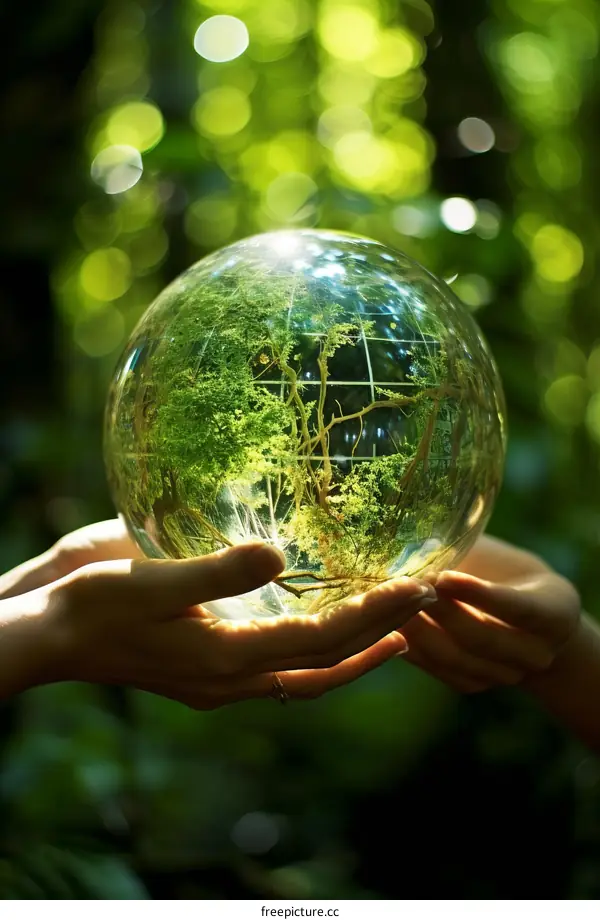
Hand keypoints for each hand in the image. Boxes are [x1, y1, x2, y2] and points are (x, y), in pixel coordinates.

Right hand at [0, 523, 436, 705]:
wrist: (50, 637)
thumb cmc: (94, 604)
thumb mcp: (152, 579)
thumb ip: (217, 572)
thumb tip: (278, 557)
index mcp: (228, 657)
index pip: (324, 638)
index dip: (377, 613)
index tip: (419, 586)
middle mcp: (234, 679)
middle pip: (328, 664)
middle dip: (382, 635)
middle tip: (425, 604)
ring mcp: (221, 683)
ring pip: (309, 675)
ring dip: (355, 652)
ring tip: (397, 629)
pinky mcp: (208, 673)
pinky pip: (281, 671)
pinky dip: (316, 655)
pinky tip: (322, 630)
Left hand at [399, 534, 580, 692]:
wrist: (518, 613)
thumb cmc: (501, 567)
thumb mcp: (497, 555)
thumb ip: (468, 549)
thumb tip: (422, 538)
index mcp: (555, 614)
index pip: (516, 607)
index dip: (479, 593)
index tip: (443, 575)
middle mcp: (536, 653)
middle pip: (481, 638)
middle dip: (439, 611)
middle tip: (404, 585)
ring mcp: (505, 675)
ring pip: (455, 658)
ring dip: (418, 629)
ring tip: (389, 602)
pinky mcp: (472, 683)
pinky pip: (437, 669)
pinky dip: (409, 645)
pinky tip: (385, 622)